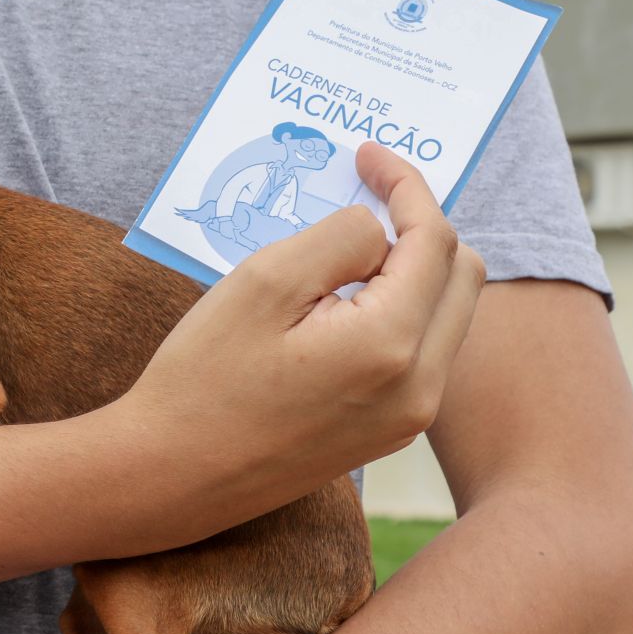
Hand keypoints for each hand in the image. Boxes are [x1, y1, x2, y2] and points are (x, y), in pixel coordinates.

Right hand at [120, 141, 484, 513]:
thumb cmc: (203, 379)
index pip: (432, 239)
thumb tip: (380, 232)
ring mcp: (408, 418)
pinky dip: (401, 311)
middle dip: (421, 224)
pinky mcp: (389, 434)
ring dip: (413, 269)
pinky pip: (421, 352)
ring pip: (447, 314)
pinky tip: (343, 301)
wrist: (171, 476)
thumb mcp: (264, 283)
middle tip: (364, 198)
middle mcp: (419, 388)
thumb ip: (340, 239)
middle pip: (461, 274)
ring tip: (347, 251)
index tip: (367, 157)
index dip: (405, 186)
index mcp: (390, 345)